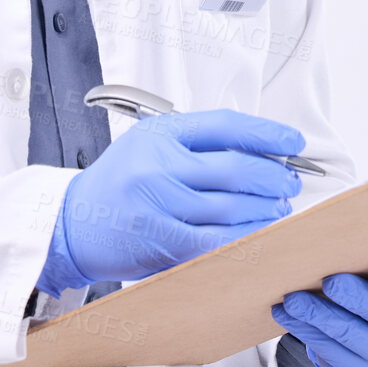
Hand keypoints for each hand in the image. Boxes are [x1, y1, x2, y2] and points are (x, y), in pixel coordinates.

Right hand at [36, 109, 304, 296]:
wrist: (74, 222)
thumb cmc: (118, 182)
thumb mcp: (149, 144)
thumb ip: (196, 143)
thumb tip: (259, 149)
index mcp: (160, 134)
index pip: (225, 126)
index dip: (267, 133)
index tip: (293, 141)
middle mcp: (159, 165)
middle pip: (236, 168)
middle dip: (274, 176)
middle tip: (289, 181)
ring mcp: (160, 204)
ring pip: (233, 206)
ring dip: (266, 209)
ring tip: (278, 208)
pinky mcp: (163, 240)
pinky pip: (219, 240)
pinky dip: (246, 236)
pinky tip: (260, 233)